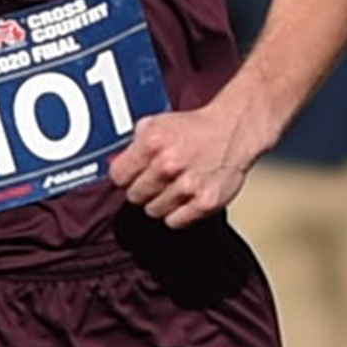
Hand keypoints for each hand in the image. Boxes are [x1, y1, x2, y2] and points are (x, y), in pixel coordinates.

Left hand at [109, 104, 258, 229]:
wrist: (233, 130)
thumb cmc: (192, 128)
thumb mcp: (156, 124)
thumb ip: (132, 145)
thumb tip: (113, 166)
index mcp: (152, 143)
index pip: (118, 177)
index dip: (126, 176)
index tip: (134, 174)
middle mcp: (168, 165)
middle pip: (134, 196)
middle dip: (143, 189)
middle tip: (158, 179)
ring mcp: (188, 186)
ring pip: (153, 211)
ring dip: (161, 201)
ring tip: (174, 186)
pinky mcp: (205, 203)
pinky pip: (174, 222)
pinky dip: (178, 213)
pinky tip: (185, 197)